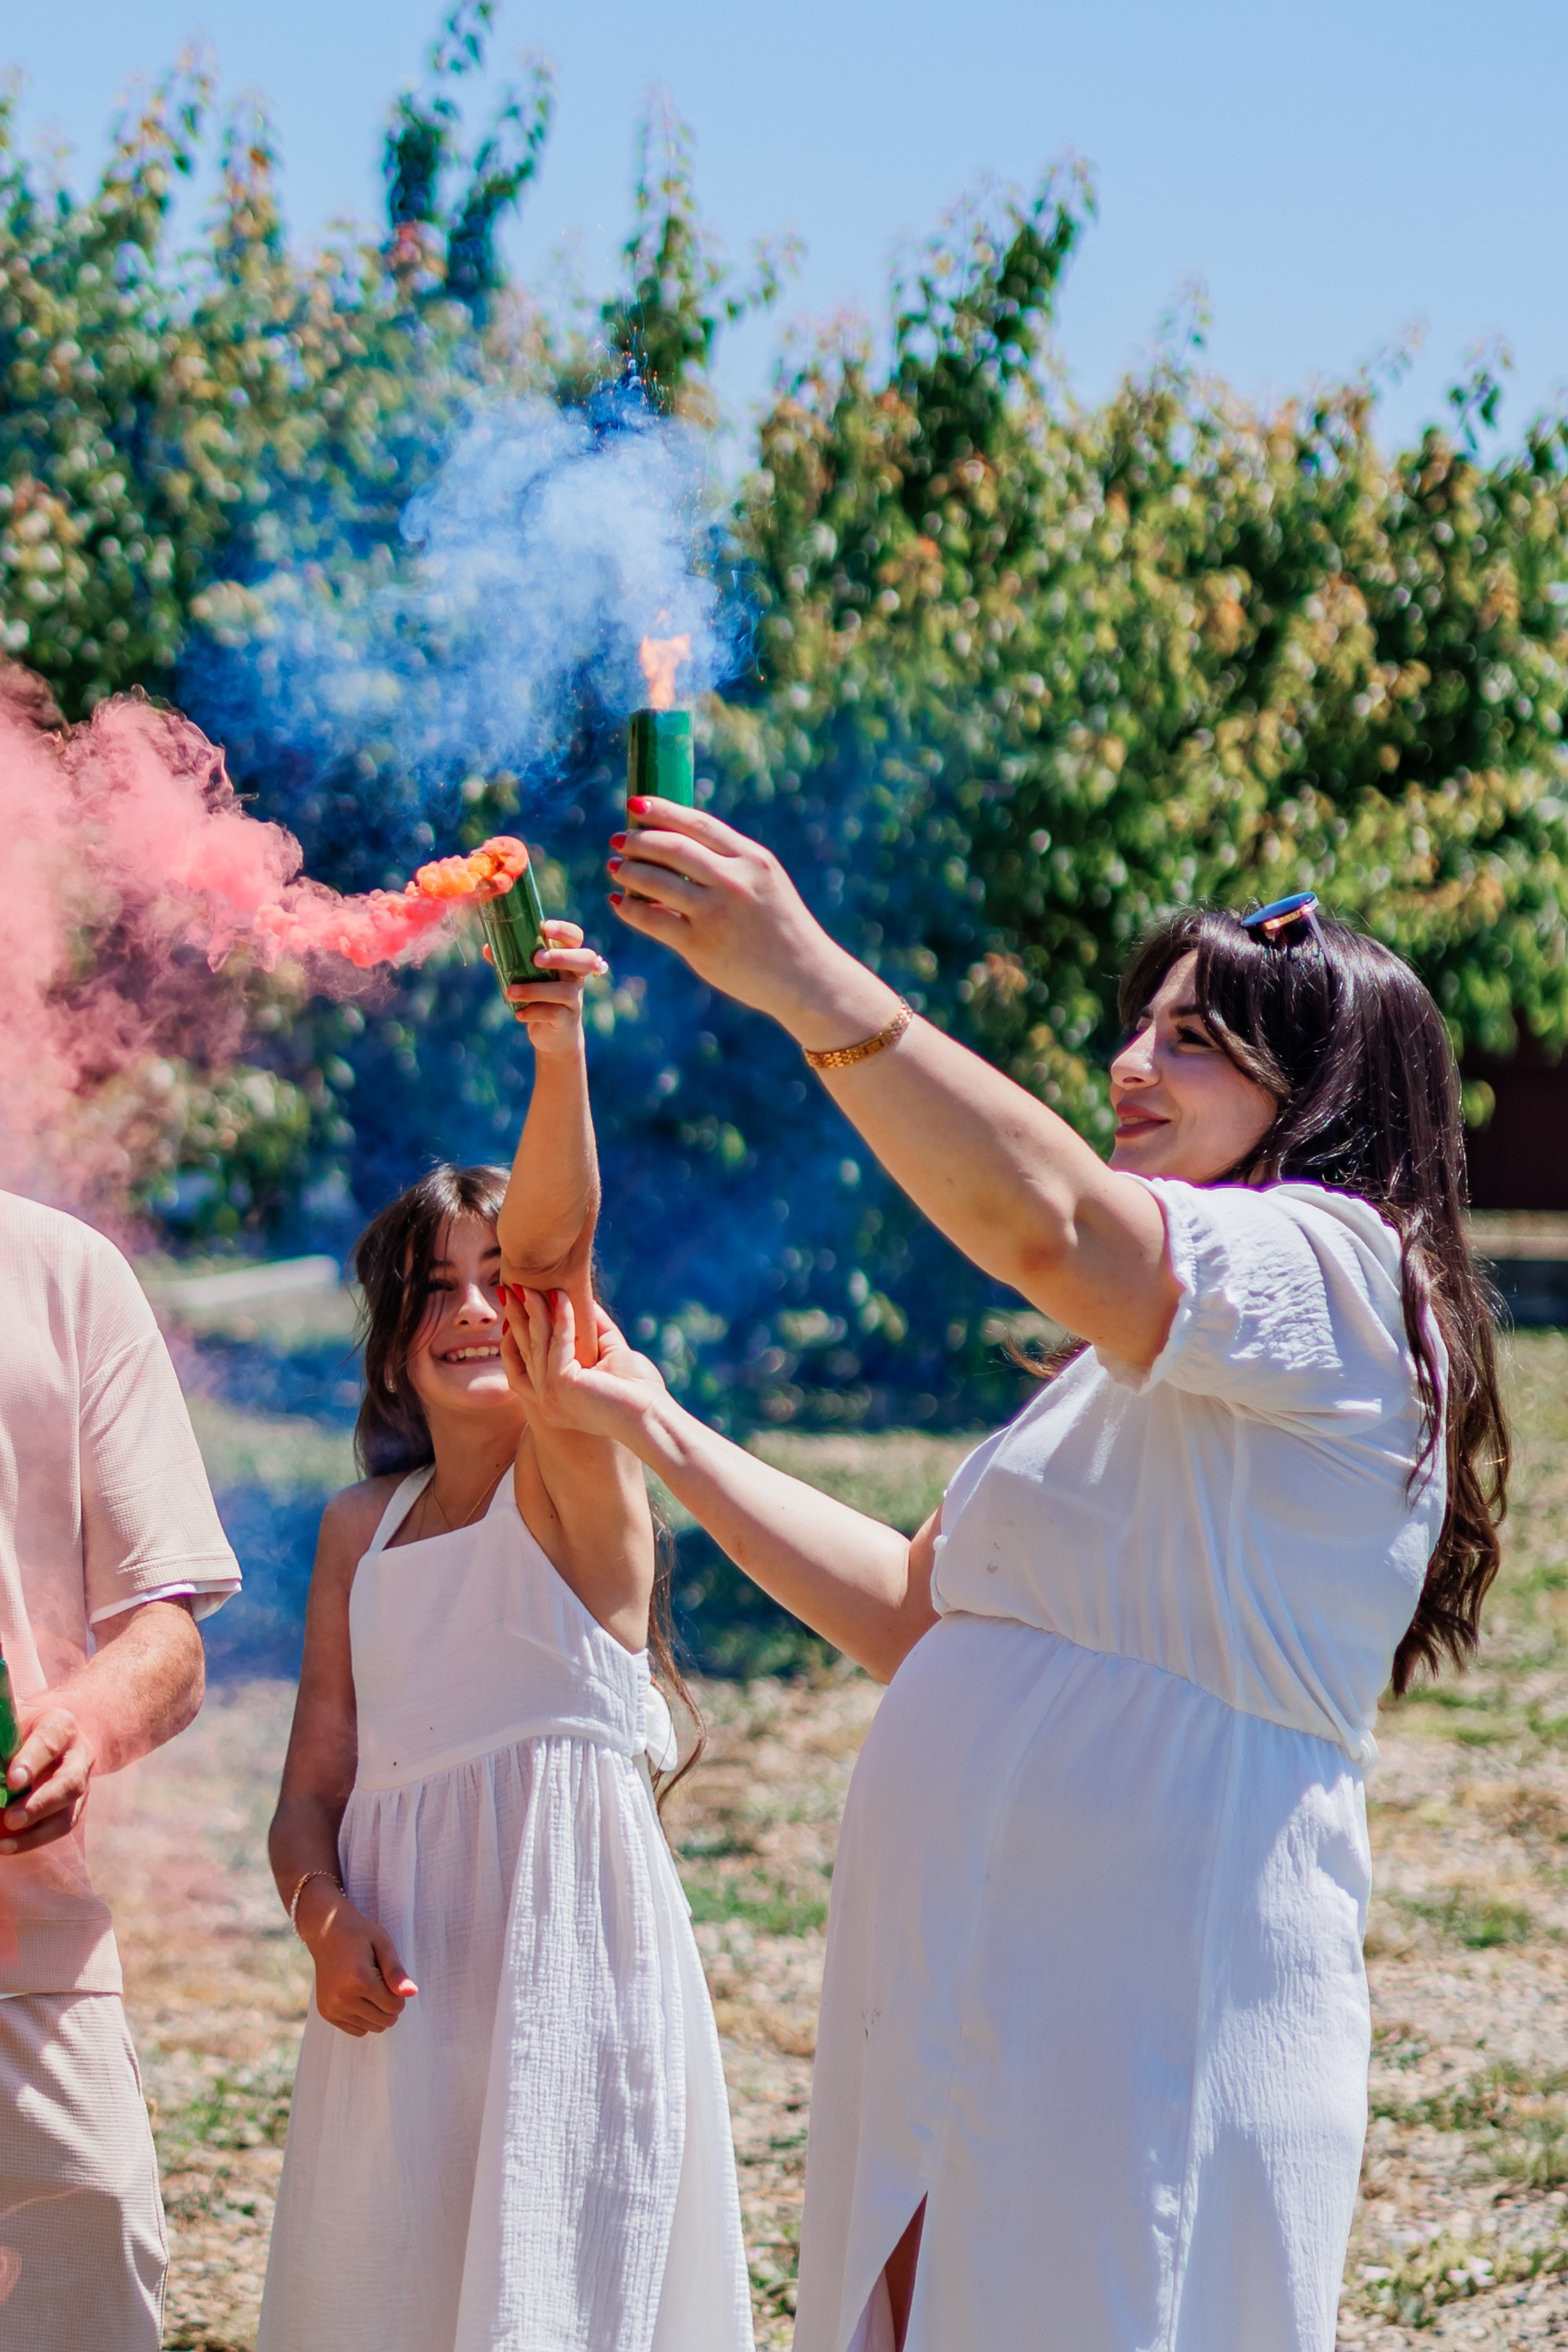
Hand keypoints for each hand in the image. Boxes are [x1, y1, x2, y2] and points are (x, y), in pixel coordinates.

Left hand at [0, 1701, 99, 1854]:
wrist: (57, 1736)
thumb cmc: (25, 1729)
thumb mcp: (13, 1725)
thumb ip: (2, 1741)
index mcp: (61, 1725)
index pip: (49, 1743)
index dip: (31, 1762)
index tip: (12, 1781)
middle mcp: (78, 1756)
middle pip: (68, 1783)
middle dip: (39, 1804)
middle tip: (11, 1819)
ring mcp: (81, 1784)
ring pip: (67, 1813)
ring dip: (36, 1833)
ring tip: (4, 1844)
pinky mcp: (76, 1807)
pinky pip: (58, 1828)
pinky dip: (32, 1841)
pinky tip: (7, 1847)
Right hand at [296, 1879, 417, 2036]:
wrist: (327, 1932)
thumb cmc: (359, 1935)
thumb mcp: (383, 1944)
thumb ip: (396, 1971)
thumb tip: (412, 1993)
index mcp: (359, 1980)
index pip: (395, 2006)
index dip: (399, 1993)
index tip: (390, 1976)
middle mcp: (342, 1998)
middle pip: (385, 2020)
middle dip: (390, 2004)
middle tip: (381, 1981)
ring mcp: (332, 2008)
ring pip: (372, 2028)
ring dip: (377, 2012)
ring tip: (368, 1987)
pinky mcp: (327, 2014)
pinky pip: (357, 2030)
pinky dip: (364, 2018)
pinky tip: (359, 1997)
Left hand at [484, 920, 607, 1055]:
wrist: (554, 1035)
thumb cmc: (540, 998)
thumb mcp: (529, 977)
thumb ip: (512, 962)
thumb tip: (488, 948)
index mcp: (567, 959)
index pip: (575, 938)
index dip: (564, 931)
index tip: (545, 928)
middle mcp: (576, 977)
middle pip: (585, 959)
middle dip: (561, 956)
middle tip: (536, 958)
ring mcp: (575, 999)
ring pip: (565, 990)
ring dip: (535, 989)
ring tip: (511, 991)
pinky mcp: (567, 1020)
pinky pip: (555, 1013)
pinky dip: (534, 1012)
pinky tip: (519, 1014)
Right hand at [501, 1290, 667, 1447]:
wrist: (653, 1417)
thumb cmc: (638, 1392)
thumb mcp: (611, 1354)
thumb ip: (593, 1330)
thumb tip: (585, 1300)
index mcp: (552, 1399)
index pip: (524, 1363)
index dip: (517, 1333)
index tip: (516, 1306)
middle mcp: (545, 1401)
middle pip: (524, 1351)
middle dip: (516, 1317)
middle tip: (508, 1288)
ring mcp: (549, 1395)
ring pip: (536, 1343)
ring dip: (533, 1310)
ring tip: (528, 1286)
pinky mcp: (560, 1385)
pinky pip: (558, 1343)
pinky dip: (561, 1317)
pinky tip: (561, 1296)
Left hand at [607, 804, 862, 1031]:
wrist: (805, 976)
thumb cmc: (780, 927)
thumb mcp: (765, 882)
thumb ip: (728, 863)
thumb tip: (673, 844)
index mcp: (752, 860)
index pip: (698, 825)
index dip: (662, 811)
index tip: (637, 805)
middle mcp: (734, 882)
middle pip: (672, 849)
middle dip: (638, 840)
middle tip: (618, 840)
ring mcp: (716, 914)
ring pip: (656, 882)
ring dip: (629, 871)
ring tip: (616, 868)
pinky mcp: (700, 946)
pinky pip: (652, 920)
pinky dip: (629, 909)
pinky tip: (619, 902)